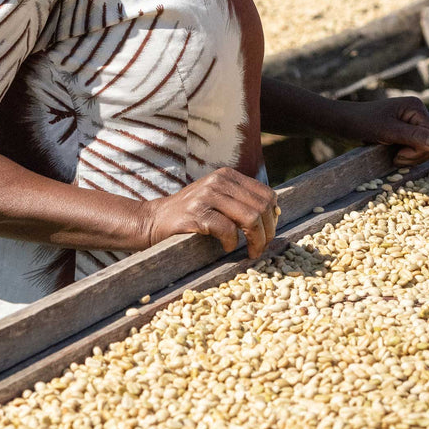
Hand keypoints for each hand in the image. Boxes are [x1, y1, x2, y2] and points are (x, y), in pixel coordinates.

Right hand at [143, 168, 278, 259]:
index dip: (273, 218)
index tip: (267, 235)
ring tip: (250, 253)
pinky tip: (225, 247)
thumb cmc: (190, 216)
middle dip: (267, 233)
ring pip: (250, 218)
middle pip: (262, 208)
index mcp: (227, 176)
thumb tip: (275, 216)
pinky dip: (231, 243)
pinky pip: (228, 230)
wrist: (153, 221)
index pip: (266, 194)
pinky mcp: (196, 214)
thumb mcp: (217, 200)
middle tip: (260, 249)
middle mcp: (218, 181)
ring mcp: (207, 196)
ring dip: (255, 241)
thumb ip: (241, 203)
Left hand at [338, 96, 428, 167]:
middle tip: (395, 157)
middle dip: (415, 155)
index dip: (419, 151)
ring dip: (410, 157)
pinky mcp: (405, 131)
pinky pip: (415, 148)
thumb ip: (413, 137)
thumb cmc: (361, 122)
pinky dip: (407, 156)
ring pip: (424, 149)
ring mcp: (412, 122)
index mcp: (416, 107)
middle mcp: (417, 113)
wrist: (342, 122)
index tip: (398, 154)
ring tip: (393, 156)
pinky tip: (394, 155)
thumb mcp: (387, 131)